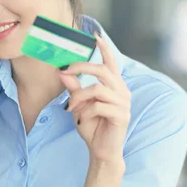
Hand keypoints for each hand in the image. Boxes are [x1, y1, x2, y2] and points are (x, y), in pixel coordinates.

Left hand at [58, 33, 130, 162]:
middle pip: (102, 70)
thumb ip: (74, 88)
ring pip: (97, 89)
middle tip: (64, 71)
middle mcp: (121, 91)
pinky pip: (98, 106)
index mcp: (114, 86)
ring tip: (72, 108)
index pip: (111, 63)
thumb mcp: (79, 104)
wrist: (101, 151)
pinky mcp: (121, 115)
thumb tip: (63, 71)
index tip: (94, 36)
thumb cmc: (93, 126)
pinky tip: (82, 119)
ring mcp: (123, 103)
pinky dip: (85, 112)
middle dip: (81, 68)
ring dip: (79, 97)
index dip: (104, 49)